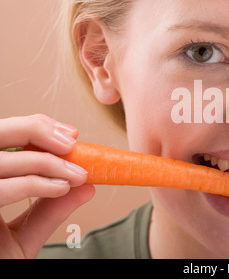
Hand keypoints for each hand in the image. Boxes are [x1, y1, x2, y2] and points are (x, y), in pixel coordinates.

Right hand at [0, 114, 94, 257]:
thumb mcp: (26, 234)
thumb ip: (51, 209)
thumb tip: (88, 186)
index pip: (1, 136)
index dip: (34, 127)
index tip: (72, 135)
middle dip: (36, 130)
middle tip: (72, 142)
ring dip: (44, 160)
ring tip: (77, 173)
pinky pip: (1, 187)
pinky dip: (34, 183)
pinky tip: (61, 188)